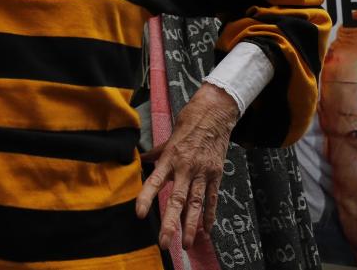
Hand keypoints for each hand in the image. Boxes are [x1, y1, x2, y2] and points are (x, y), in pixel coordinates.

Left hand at [135, 83, 237, 249]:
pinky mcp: (216, 174)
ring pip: (196, 203)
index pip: (155, 181)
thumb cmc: (190, 121)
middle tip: (165, 242)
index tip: (140, 214)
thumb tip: (140, 159)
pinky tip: (207, 230)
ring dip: (192, 225)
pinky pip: (213, 198)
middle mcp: (186, 167)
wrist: (215, 112)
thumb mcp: (169, 136)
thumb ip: (156, 153)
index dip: (147, 197)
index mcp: (171, 157)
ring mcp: (202, 172)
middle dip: (172, 222)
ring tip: (187, 243)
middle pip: (178, 199)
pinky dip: (210, 215)